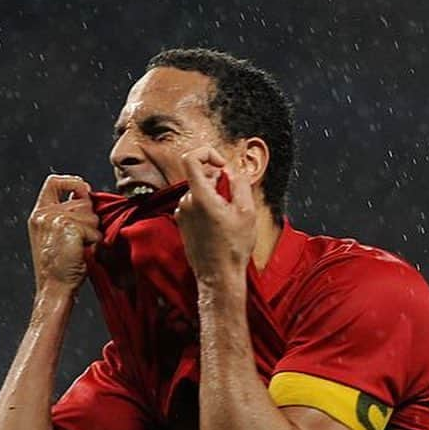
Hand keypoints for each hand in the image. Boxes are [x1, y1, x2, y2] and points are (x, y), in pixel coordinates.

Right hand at [28, 175, 101, 294]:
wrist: (54, 288)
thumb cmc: (58, 268)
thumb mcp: (57, 235)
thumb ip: (66, 214)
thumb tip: (87, 196)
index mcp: (39, 214)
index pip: (54, 182)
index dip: (72, 182)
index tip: (84, 190)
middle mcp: (45, 213)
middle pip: (82, 200)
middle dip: (88, 219)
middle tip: (78, 241)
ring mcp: (56, 218)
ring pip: (91, 215)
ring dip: (92, 232)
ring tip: (79, 248)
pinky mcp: (69, 226)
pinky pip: (95, 229)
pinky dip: (94, 242)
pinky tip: (82, 253)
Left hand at [174, 147, 256, 283]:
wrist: (219, 276)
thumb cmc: (233, 247)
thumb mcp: (246, 211)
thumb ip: (239, 183)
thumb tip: (231, 171)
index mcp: (200, 197)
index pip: (191, 159)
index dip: (208, 154)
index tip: (223, 165)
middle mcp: (186, 204)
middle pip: (200, 176)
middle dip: (218, 179)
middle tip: (234, 197)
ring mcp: (182, 215)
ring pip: (198, 191)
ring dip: (214, 195)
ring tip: (228, 215)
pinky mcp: (182, 224)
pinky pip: (195, 205)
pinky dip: (207, 206)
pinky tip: (220, 224)